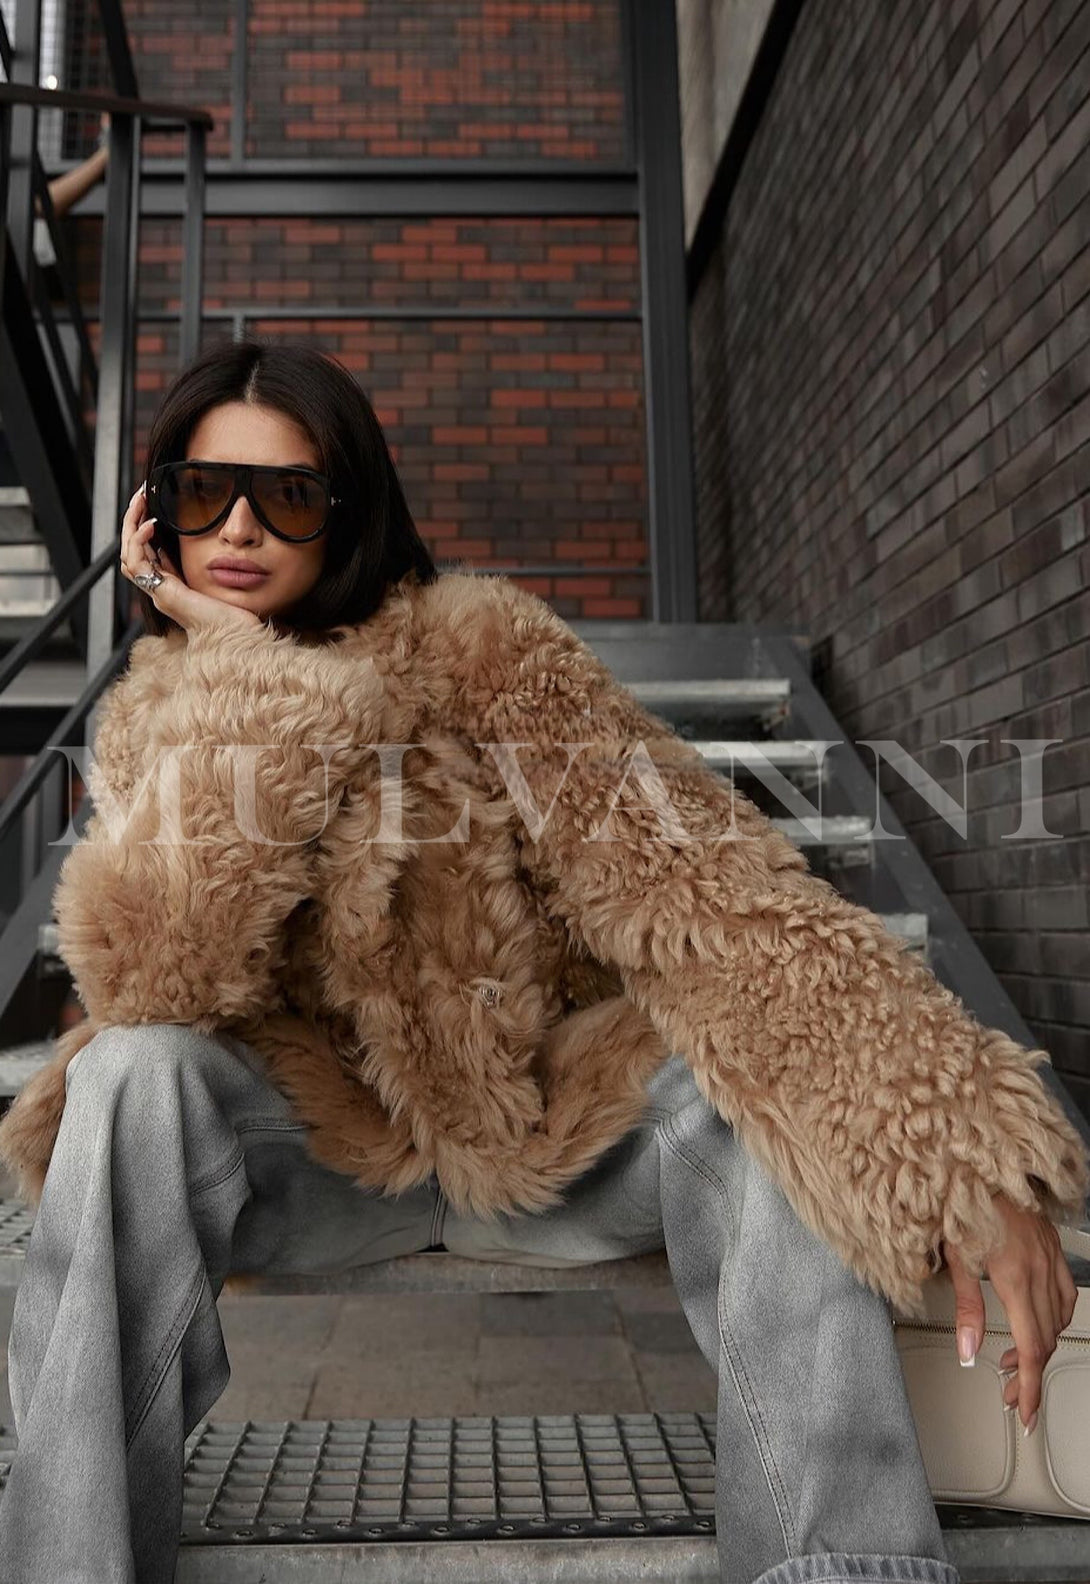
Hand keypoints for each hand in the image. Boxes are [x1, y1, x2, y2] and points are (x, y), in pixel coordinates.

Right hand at [119, 482, 261, 634]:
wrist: (241, 640)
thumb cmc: (239, 618)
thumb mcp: (221, 582)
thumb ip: (209, 566)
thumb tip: (212, 541)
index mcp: (173, 589)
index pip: (146, 557)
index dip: (144, 531)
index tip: (152, 506)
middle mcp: (162, 592)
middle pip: (132, 554)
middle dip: (133, 522)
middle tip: (140, 495)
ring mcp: (160, 594)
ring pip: (128, 556)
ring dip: (130, 525)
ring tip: (140, 500)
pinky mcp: (164, 594)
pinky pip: (137, 564)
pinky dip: (139, 541)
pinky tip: (151, 524)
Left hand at [941, 1192, 1077, 1435]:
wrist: (979, 1164)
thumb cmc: (960, 1202)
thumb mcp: (955, 1257)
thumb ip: (966, 1309)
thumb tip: (969, 1350)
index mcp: (1014, 1276)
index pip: (1029, 1347)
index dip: (1028, 1386)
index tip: (1025, 1412)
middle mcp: (1039, 1269)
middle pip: (1044, 1340)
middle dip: (1028, 1376)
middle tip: (1010, 1396)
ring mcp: (1050, 1258)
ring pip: (1057, 1320)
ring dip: (1039, 1349)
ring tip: (1012, 1364)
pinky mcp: (1052, 1249)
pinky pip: (1065, 1295)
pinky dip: (1054, 1319)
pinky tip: (1038, 1325)